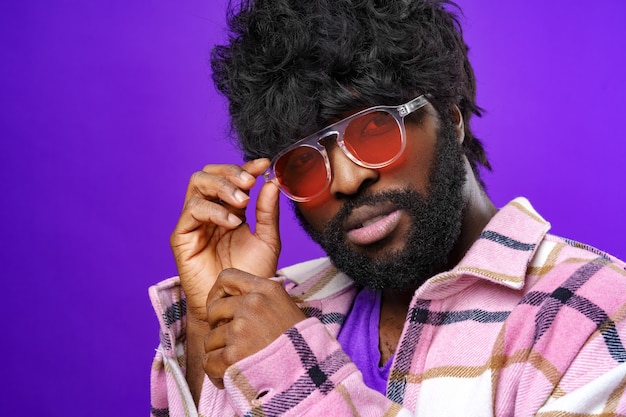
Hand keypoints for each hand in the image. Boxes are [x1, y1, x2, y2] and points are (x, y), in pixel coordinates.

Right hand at [170, 158, 280, 321]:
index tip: (265, 165)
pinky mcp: (181, 236)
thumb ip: (268, 211)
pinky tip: (232, 222)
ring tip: (242, 202)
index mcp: (230, 209)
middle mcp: (210, 212)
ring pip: (197, 184)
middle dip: (230, 172)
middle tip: (250, 182)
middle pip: (209, 174)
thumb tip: (272, 182)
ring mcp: (194, 222)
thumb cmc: (251, 275)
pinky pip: (192, 210)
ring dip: (222, 186)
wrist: (236, 305)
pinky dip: (214, 210)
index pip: (232, 178)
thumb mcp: (267, 240)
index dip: (246, 167)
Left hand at [203, 268, 306, 388]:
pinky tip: (231, 377)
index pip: (226, 278)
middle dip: (218, 328)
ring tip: (237, 364)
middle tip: (232, 343)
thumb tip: (240, 300)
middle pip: (213, 310)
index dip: (218, 294)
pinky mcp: (232, 355)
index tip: (223, 310)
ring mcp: (241, 330)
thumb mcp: (287, 308)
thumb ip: (263, 301)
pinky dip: (217, 374)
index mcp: (266, 290)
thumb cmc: (302, 344)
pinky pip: (209, 362)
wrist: (311, 374)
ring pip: (210, 340)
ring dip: (220, 354)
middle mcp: (252, 305)